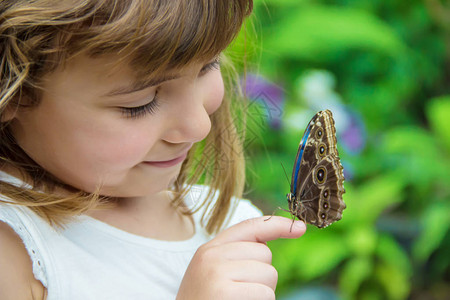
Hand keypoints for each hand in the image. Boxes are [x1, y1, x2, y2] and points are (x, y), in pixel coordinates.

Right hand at [176, 216, 305, 299]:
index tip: (299, 228)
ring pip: (268, 274)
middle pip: (264, 254)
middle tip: (240, 294)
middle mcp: (211, 255)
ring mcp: (216, 271)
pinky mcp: (224, 291)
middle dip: (262, 277)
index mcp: (210, 249)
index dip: (277, 225)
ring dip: (263, 293)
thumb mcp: (213, 274)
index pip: (250, 227)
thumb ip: (235, 256)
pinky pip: (265, 294)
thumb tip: (267, 246)